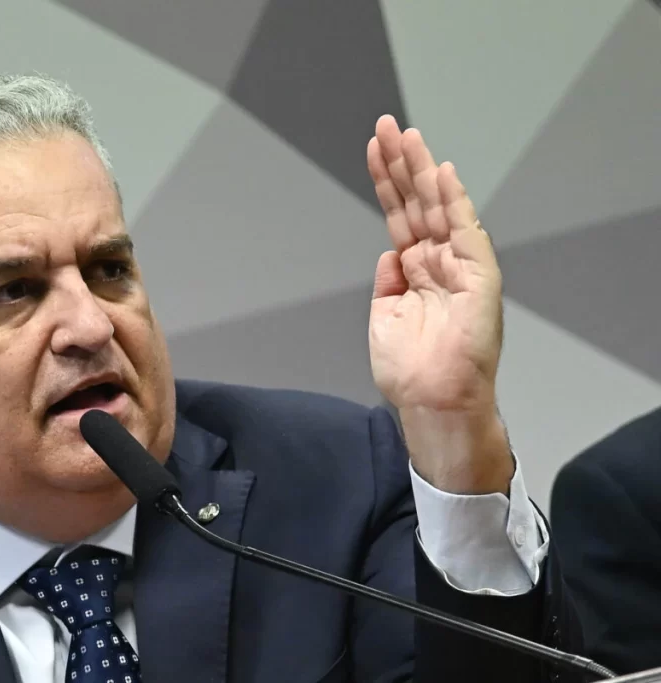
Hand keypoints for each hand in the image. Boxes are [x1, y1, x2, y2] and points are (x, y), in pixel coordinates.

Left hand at [366, 115, 511, 493]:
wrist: (432, 401)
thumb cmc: (409, 370)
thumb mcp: (384, 316)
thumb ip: (388, 280)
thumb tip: (391, 252)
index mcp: (414, 270)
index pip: (399, 215)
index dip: (386, 182)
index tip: (375, 150)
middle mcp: (437, 261)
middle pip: (417, 202)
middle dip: (402, 163)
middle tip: (387, 125)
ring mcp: (459, 266)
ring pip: (439, 207)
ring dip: (421, 170)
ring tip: (405, 134)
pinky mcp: (479, 277)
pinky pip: (466, 231)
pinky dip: (455, 202)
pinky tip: (442, 172)